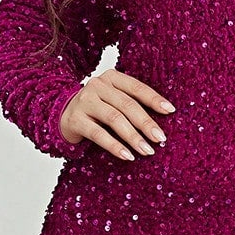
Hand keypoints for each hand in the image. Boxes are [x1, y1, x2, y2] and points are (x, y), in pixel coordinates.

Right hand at [58, 68, 175, 158]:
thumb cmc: (97, 109)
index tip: (171, 111)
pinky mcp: (75, 119)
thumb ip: (132, 103)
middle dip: (146, 122)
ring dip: (133, 136)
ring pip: (114, 119)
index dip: (154, 99)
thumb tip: (164, 118)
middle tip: (160, 138)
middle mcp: (97, 85)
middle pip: (127, 104)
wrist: (63, 115)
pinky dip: (115, 146)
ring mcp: (84, 101)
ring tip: (147, 150)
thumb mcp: (113, 100)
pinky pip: (98, 134)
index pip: (136, 87)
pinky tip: (128, 156)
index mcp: (111, 77)